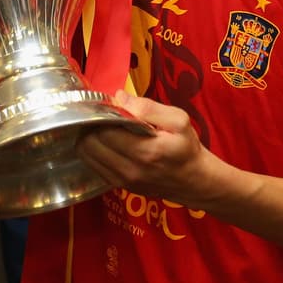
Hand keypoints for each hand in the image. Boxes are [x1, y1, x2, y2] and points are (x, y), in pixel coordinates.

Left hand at [77, 91, 220, 208]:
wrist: (194, 180)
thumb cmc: (186, 147)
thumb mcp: (178, 120)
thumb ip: (149, 108)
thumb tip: (119, 97)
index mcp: (145, 150)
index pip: (105, 131)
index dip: (100, 115)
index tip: (106, 106)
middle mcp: (130, 169)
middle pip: (91, 144)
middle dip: (91, 126)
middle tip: (101, 116)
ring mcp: (123, 180)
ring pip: (88, 156)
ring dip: (89, 139)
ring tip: (101, 128)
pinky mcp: (120, 186)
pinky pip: (94, 167)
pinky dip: (93, 152)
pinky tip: (104, 143)